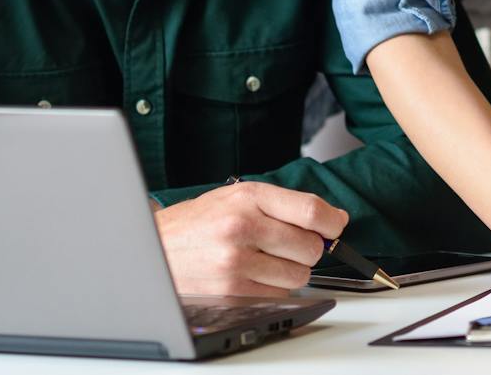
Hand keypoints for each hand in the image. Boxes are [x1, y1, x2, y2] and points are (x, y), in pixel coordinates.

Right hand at [154, 181, 345, 296]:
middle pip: (310, 246)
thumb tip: (331, 220)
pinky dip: (275, 287)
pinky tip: (254, 274)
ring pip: (299, 274)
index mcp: (248, 197)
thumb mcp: (237, 196)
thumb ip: (284, 205)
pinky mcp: (231, 291)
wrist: (154, 248)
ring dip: (292, 270)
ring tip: (268, 259)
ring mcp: (236, 262)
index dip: (332, 221)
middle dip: (309, 248)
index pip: (311, 211)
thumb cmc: (198, 222)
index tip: (336, 226)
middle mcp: (242, 227)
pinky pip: (279, 294)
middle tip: (291, 244)